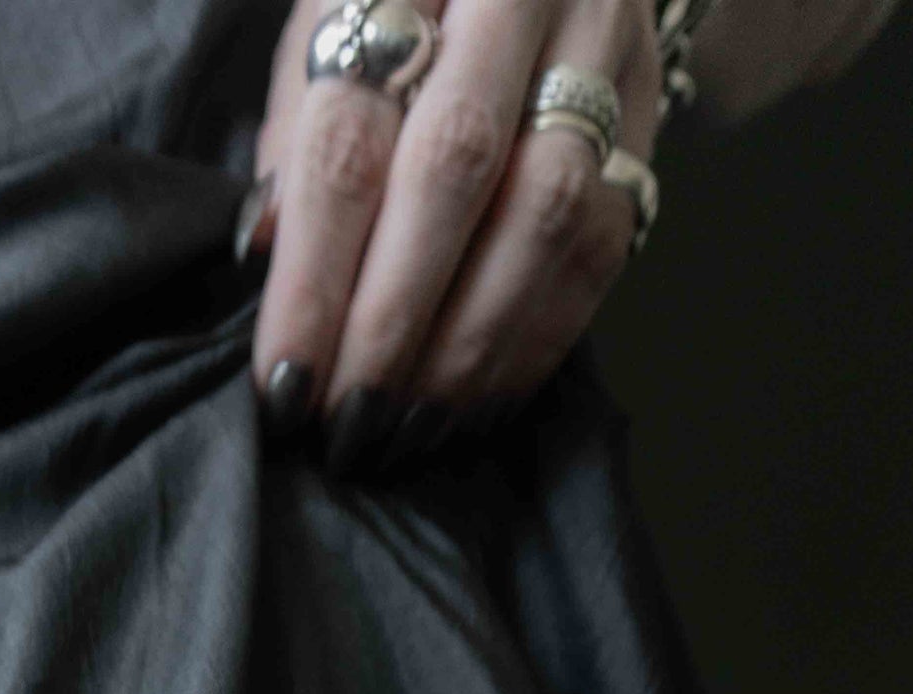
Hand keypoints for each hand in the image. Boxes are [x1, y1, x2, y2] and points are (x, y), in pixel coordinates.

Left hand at [240, 0, 660, 466]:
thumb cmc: (400, 3)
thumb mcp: (324, 35)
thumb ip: (297, 138)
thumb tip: (266, 255)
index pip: (349, 141)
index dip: (312, 278)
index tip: (283, 379)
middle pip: (453, 175)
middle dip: (392, 324)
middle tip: (348, 423)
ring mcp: (600, 47)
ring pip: (543, 216)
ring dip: (469, 348)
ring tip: (409, 431)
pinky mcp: (645, 111)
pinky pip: (602, 244)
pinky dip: (536, 339)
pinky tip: (479, 402)